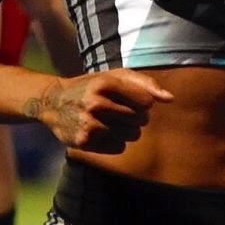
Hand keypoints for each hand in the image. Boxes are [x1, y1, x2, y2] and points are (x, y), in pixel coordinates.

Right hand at [28, 71, 171, 151]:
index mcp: (104, 82)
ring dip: (127, 130)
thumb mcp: (114, 77)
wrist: (53, 102)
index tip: (131, 99)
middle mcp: (95, 103)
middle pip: (141, 120)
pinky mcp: (84, 142)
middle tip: (119, 111)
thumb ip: (145, 84)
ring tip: (110, 120)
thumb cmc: (92, 87)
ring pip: (132, 135)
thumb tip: (171, 99)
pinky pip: (119, 147)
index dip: (143, 102)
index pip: (146, 101)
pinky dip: (115, 142)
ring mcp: (88, 124)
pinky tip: (101, 131)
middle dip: (136, 117)